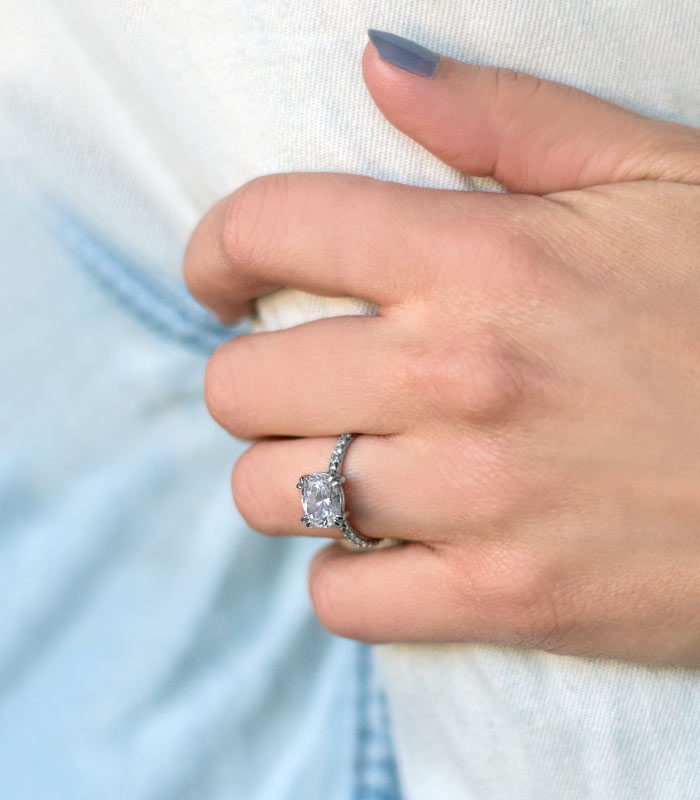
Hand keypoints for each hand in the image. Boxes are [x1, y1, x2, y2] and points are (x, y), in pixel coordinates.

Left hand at [184, 35, 699, 664]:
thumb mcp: (651, 180)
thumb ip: (502, 116)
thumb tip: (379, 67)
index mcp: (483, 258)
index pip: (270, 228)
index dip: (216, 251)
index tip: (221, 278)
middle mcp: (460, 378)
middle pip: (240, 384)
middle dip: (253, 377)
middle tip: (301, 379)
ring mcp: (478, 502)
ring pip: (269, 494)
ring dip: (286, 474)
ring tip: (342, 459)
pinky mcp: (505, 600)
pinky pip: (342, 598)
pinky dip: (343, 571)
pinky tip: (385, 542)